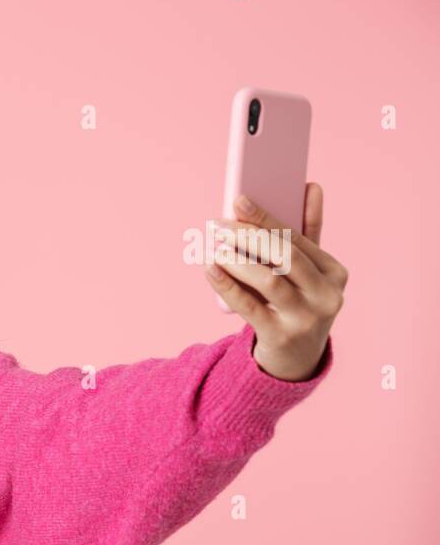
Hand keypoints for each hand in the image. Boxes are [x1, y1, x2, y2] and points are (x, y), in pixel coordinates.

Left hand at [206, 184, 347, 380]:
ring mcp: (307, 319)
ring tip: (213, 245)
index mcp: (335, 272)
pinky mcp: (281, 336)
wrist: (295, 359)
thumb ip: (306, 232)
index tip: (239, 199)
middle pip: (285, 256)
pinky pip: (249, 306)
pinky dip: (227, 285)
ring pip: (268, 281)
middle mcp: (327, 295)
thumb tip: (311, 186)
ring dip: (237, 260)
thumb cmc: (296, 303)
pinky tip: (209, 268)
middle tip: (218, 223)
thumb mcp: (306, 272)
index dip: (266, 218)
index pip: (297, 238)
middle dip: (249, 236)